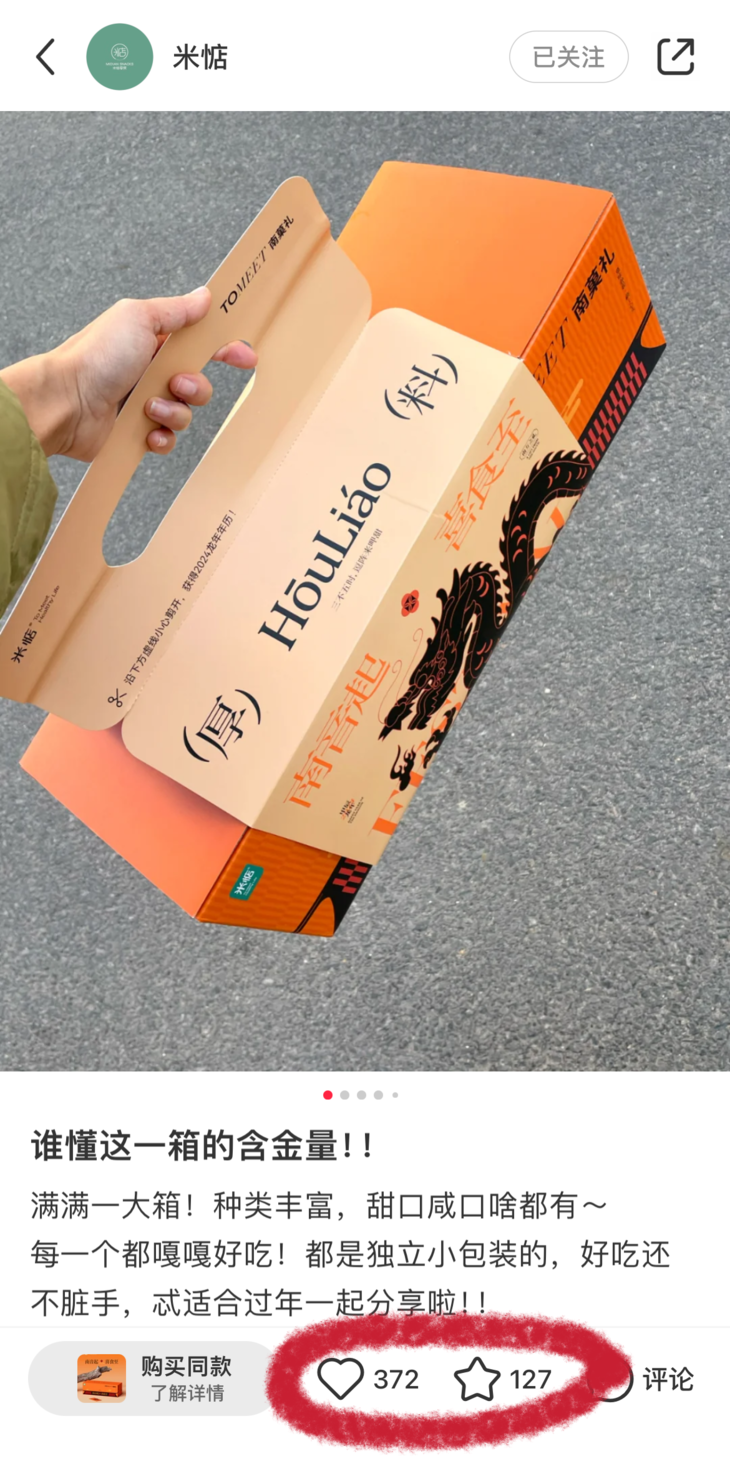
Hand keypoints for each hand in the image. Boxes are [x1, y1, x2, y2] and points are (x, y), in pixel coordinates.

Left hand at [0, 287, 256, 461]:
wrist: (67, 401)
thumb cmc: (96, 356)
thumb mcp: (139, 318)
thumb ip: (176, 310)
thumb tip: (204, 296)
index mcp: (152, 341)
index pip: (198, 343)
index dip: (224, 348)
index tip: (245, 356)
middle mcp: (148, 371)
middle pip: (198, 382)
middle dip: (195, 386)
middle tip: (177, 383)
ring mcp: (143, 403)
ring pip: (185, 413)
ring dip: (174, 411)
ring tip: (148, 407)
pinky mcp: (136, 433)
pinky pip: (168, 439)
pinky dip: (161, 436)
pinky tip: (146, 430)